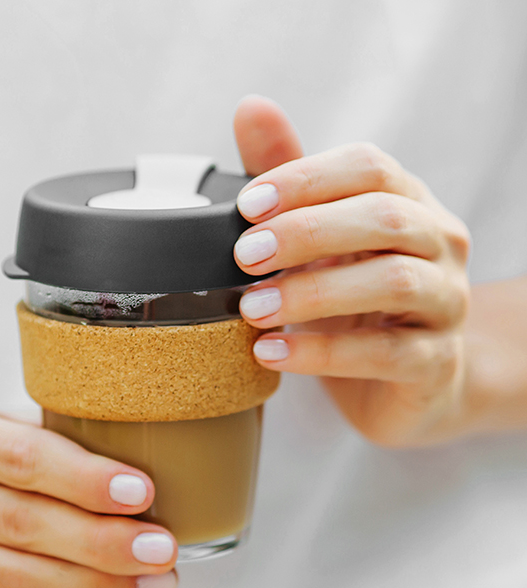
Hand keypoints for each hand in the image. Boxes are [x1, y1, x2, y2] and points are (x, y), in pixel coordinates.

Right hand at [0, 398, 177, 587]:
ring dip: (99, 587)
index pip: (17, 457)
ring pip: (21, 578)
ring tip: (159, 583)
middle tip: (162, 548)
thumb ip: (46, 437)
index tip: (141, 490)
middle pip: (21, 524)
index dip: (81, 478)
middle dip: (100, 542)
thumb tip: (147, 460)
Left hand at [233, 96, 470, 446]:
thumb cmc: (354, 300)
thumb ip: (290, 180)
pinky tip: (270, 352)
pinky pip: (385, 353)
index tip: (245, 206)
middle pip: (383, 217)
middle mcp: (438, 244)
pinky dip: (321, 353)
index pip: (368, 167)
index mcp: (408, 203)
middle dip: (305, 233)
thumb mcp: (321, 239)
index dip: (305, 180)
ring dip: (312, 293)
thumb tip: (250, 108)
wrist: (405, 379)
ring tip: (252, 309)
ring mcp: (445, 303)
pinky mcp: (435, 363)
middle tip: (243, 257)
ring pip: (392, 282)